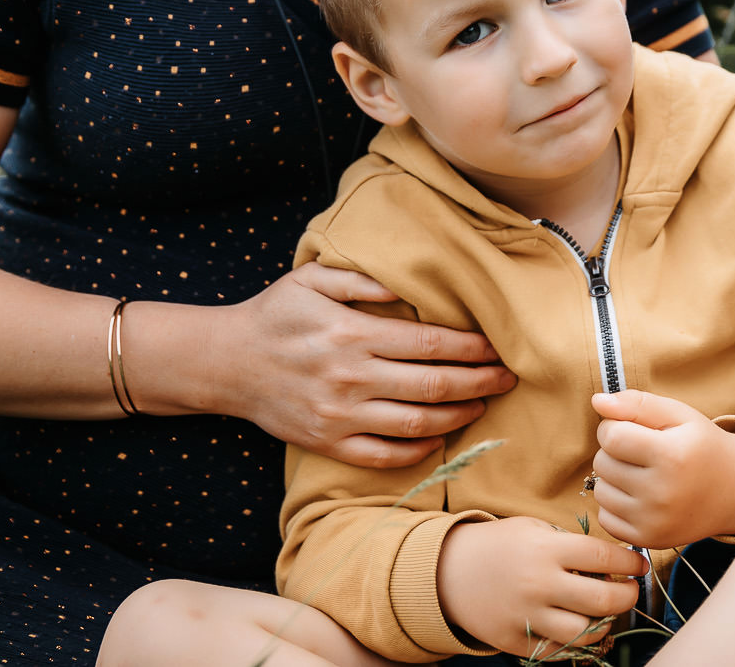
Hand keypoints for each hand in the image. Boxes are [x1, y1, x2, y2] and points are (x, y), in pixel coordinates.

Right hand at [223, 262, 515, 467]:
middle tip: (509, 378)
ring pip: (416, 424)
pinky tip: (437, 438)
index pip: (431, 343)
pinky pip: (384, 456)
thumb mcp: (312, 279)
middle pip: (434, 385)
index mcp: (353, 333)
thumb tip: (406, 285)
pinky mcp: (328, 443)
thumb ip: (361, 277)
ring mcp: (340, 416)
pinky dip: (417, 451)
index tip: (498, 347)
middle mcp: (351, 377)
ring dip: (458, 416)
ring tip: (482, 405)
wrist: (225, 363)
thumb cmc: (275, 314)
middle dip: (480, 382)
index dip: (473, 348)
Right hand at [436, 516, 644, 657]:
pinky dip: (573, 640)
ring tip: (603, 612)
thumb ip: (570, 545)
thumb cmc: (499, 545)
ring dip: (603, 623)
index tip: (638, 565)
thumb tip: (613, 563)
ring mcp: (526, 616)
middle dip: (627, 597)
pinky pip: (558, 649)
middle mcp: (538, 584)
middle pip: (602, 601)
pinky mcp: (515, 641)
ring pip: (584, 632)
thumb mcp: (533, 530)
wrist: (449, 572)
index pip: (602, 556)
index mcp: (545, 550)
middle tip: (630, 591)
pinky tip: (575, 624)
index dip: (629, 563)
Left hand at [590, 389, 734, 547]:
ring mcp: (654, 522)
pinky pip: (605, 517)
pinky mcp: (647, 540)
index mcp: (672, 456)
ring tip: (641, 473)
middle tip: (641, 452)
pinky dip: (616, 505)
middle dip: (614, 452)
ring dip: (613, 478)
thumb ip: (637, 403)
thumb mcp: (679, 414)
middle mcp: (662, 493)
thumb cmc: (701, 445)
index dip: (614, 426)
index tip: (631, 429)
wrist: (734, 491)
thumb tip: (597, 402)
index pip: (610, 436)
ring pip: (601, 491)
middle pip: (602, 463)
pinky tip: (639, 496)